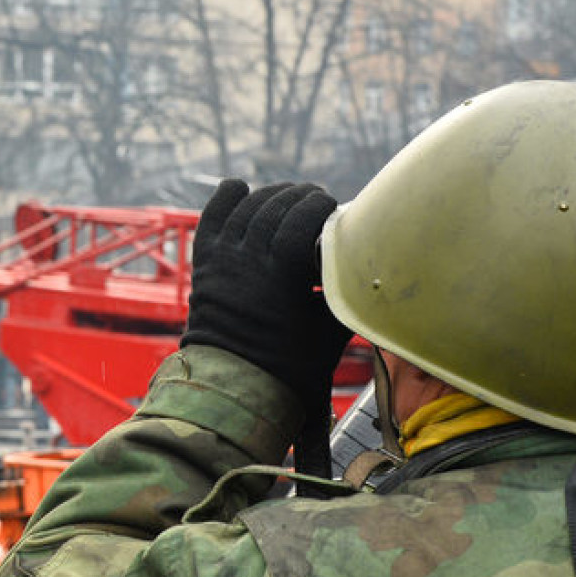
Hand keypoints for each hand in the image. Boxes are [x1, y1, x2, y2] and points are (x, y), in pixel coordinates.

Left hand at [182, 179, 351, 417]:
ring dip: (271, 196)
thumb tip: (371, 269)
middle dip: (300, 198)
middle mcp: (247, 257)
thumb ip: (348, 294)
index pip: (304, 213)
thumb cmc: (289, 364)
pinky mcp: (204, 264)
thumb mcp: (331, 329)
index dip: (321, 205)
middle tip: (317, 204)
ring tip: (289, 199)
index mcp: (281, 270)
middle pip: (276, 205)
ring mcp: (221, 258)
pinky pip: (212, 217)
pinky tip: (242, 190)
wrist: (234, 386)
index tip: (335, 210)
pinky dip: (227, 199)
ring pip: (247, 206)